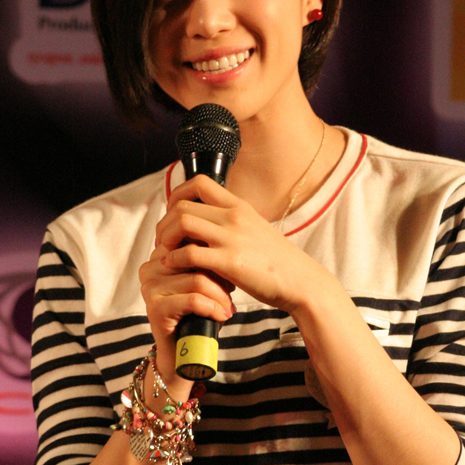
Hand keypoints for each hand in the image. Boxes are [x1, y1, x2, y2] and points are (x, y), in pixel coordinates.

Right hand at [139, 194, 235, 388]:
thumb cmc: (201, 311)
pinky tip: (222, 316)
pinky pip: (192, 299)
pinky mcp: (155, 306)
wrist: (186, 351)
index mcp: (162, 252)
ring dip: (220, 296)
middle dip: (220, 274)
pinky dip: (213, 308)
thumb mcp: (207, 277)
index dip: (215, 254)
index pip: (193, 238)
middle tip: (233, 290)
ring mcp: (150, 286)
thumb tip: (231, 232)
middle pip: (195, 256)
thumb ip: (208, 254)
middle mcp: (152, 265)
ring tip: (229, 308)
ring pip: (197, 279)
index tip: (231, 272)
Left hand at [154, 175, 328, 313]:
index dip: (177, 195)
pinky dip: (174, 259)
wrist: (301, 281)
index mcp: (240, 206)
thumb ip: (234, 223)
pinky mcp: (230, 262)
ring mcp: (232, 238)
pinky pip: (189, 253)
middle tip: (163, 240)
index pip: (199, 183)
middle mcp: (234, 217)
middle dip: (165, 223)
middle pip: (183, 205)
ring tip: (165, 252)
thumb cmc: (278, 262)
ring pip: (183, 222)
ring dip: (167, 237)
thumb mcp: (256, 230)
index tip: (172, 213)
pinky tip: (173, 266)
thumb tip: (210, 224)